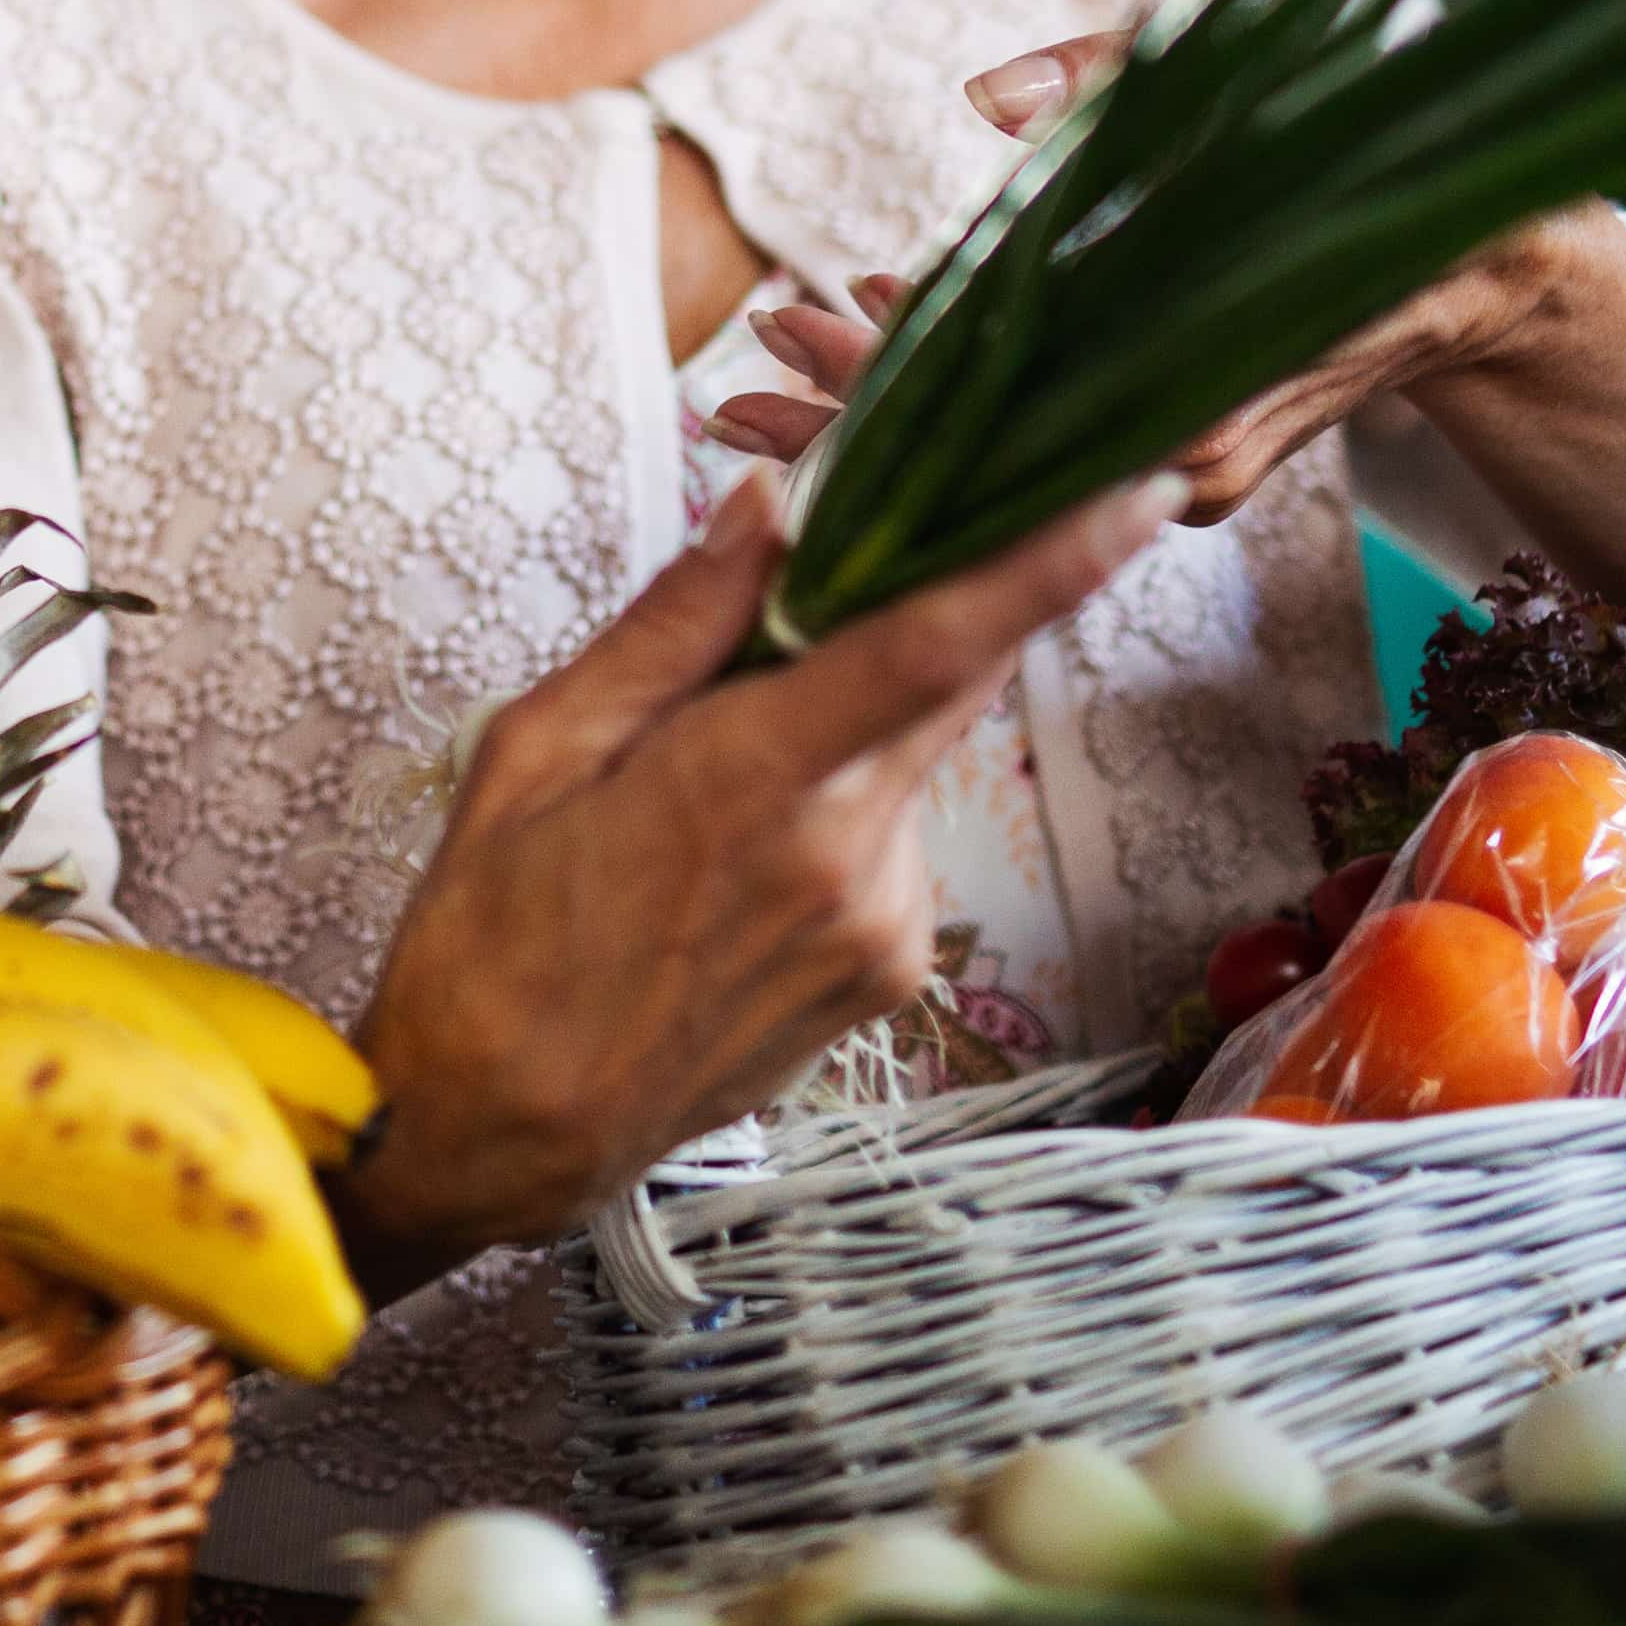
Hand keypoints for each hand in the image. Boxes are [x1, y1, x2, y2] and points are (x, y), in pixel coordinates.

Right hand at [341, 472, 1174, 1277]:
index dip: (1046, 564)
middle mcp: (846, 857)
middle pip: (950, 682)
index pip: (930, 650)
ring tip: (715, 763)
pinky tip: (736, 847)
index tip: (1135, 494)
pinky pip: (891, 832)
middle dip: (937, 597)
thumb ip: (674, 624)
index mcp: (747, 784)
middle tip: (865, 547)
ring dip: (852, 714)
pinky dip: (840, 796)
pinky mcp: (892, 971)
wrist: (502, 1131)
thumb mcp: (540, 748)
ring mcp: (883, 925)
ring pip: (908, 755)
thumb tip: (767, 502)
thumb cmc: (490, 932)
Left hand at [729, 34, 1613, 520]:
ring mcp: (1176, 464)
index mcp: (1183, 383)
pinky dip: (968, 405)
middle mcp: (1173, 452)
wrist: (1496, 262)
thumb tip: (987, 98)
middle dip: (848, 419)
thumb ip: (1115, 72)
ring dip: (889, 420)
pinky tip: (887, 360)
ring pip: (1004, 455)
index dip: (881, 374)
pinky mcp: (1181, 451)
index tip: (792, 341)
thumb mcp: (1253, 82)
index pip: (994, 395)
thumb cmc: (1378, 156)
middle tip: (735, 390)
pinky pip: (1051, 439)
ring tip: (763, 390)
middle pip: (977, 451)